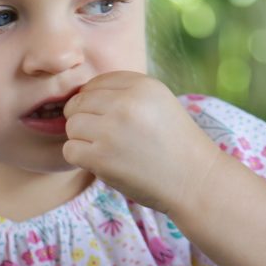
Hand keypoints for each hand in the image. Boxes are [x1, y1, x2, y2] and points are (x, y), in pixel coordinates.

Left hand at [62, 71, 221, 213]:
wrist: (196, 182)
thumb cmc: (174, 144)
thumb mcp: (158, 103)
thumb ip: (123, 94)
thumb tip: (79, 95)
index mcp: (142, 86)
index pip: (95, 83)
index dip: (95, 101)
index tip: (109, 118)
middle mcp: (125, 103)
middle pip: (78, 103)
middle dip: (85, 119)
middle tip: (105, 136)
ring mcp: (111, 130)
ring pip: (71, 126)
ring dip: (82, 139)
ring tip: (106, 149)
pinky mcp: (101, 157)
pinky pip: (70, 149)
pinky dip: (81, 157)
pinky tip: (101, 162)